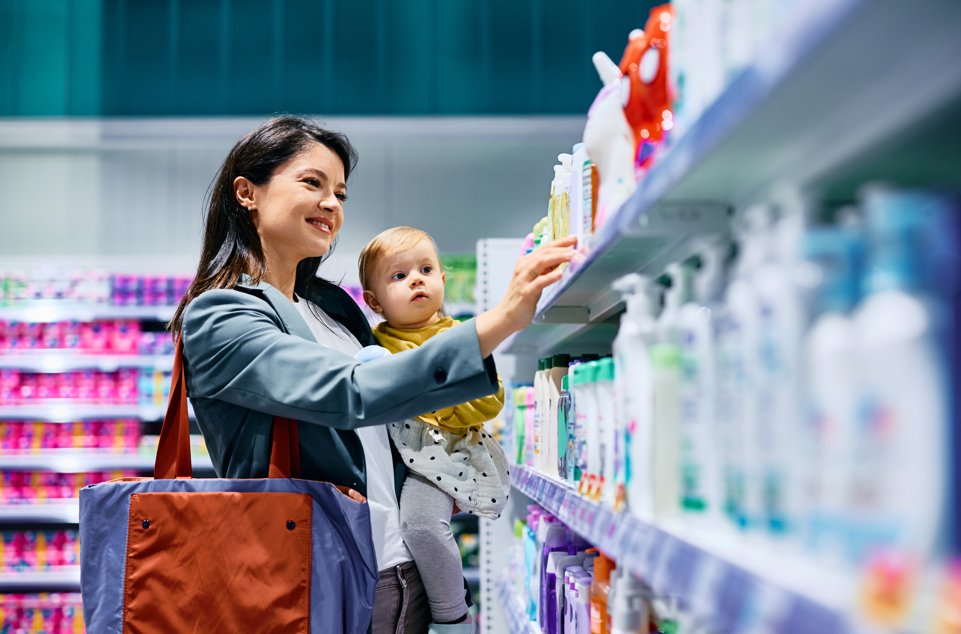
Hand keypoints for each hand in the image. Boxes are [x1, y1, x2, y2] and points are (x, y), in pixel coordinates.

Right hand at [475, 236, 576, 356]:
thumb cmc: (521, 297)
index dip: (559, 242)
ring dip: (557, 257)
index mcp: (525, 263)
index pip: (544, 248)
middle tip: (575, 245)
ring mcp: (523, 280)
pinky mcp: (526, 293)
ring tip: (571, 255)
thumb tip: (560, 259)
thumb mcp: (533, 279)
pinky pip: (539, 282)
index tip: (572, 238)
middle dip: (561, 247)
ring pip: (540, 263)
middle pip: (543, 252)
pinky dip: (550, 277)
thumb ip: (544, 269)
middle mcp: (523, 268)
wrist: (506, 315)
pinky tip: (560, 274)